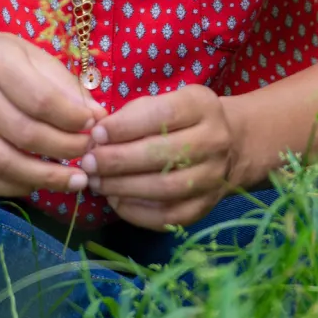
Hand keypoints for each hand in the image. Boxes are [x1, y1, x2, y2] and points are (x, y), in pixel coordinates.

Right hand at [0, 28, 106, 197]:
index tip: (95, 128)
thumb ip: (65, 85)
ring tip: (74, 181)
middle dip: (66, 151)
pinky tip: (36, 185)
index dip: (74, 120)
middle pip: (26, 135)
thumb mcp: (32, 56)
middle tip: (90, 158)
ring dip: (45, 179)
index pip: (42, 101)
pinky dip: (13, 188)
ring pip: (3, 163)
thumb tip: (99, 118)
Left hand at [82, 85, 247, 229]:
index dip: (125, 127)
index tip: (96, 135)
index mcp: (201, 106)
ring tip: (96, 182)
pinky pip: (168, 216)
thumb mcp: (166, 101)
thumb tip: (97, 137)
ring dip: (123, 187)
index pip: (162, 116)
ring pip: (164, 188)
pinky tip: (115, 200)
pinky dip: (136, 212)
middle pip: (162, 154)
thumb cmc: (182, 120)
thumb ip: (134, 114)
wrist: (230, 146)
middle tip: (88, 163)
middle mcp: (214, 141)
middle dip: (118, 160)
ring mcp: (213, 178)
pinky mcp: (205, 207)